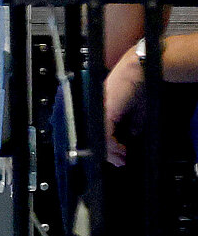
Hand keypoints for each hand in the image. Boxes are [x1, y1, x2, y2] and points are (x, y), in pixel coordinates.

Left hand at [104, 51, 145, 166]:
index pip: (100, 132)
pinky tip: (120, 151)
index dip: (108, 147)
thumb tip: (130, 137)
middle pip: (97, 136)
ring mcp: (99, 111)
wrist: (137, 72)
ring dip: (111, 152)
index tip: (119, 157)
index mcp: (102, 109)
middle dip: (109, 153)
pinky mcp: (105, 112)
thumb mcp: (136, 112)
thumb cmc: (137, 87)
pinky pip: (104, 134)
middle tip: (119, 163)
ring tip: (121, 159)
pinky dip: (111, 145)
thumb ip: (131, 125)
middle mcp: (97, 110)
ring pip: (99, 138)